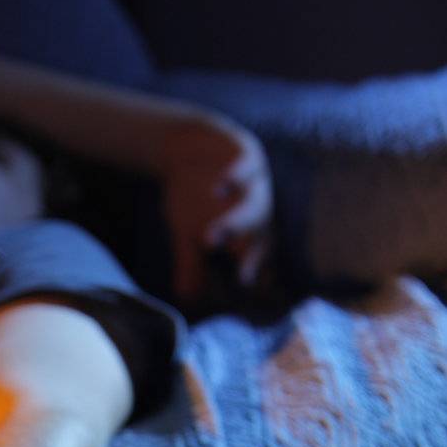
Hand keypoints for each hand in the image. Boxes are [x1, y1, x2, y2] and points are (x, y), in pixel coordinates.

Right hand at [160, 114, 275, 305]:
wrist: (188, 148)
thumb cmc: (192, 197)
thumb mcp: (187, 234)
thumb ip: (190, 264)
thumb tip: (185, 298)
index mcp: (249, 233)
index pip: (257, 260)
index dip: (255, 276)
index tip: (244, 293)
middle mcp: (260, 210)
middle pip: (261, 235)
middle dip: (250, 256)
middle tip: (241, 277)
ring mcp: (256, 182)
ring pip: (255, 204)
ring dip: (238, 222)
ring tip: (212, 238)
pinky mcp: (248, 155)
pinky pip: (246, 166)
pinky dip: (235, 176)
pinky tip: (220, 186)